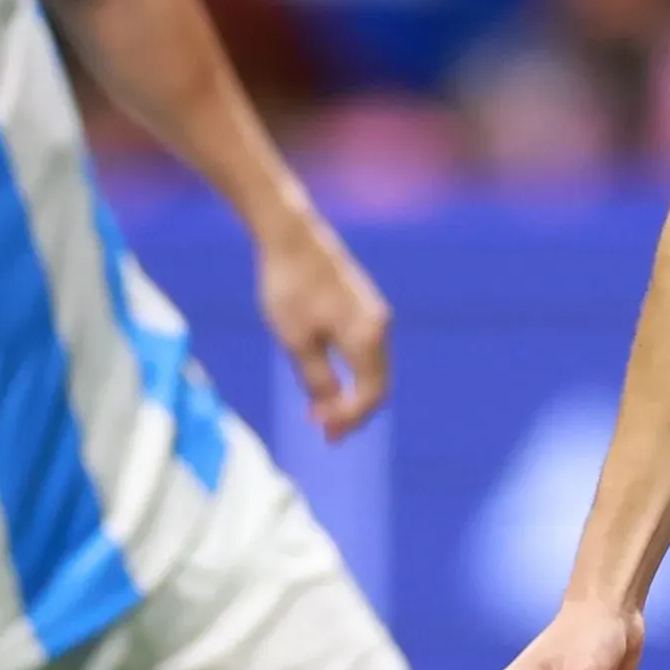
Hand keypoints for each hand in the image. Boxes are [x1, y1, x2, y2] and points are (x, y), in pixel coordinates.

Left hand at [257, 208, 390, 441]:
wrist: (291, 236)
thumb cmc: (290, 288)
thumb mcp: (296, 342)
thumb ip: (317, 380)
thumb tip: (330, 411)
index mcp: (367, 337)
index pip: (370, 395)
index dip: (349, 419)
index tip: (323, 433)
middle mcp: (379, 326)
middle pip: (377, 385)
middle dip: (352, 412)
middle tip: (324, 434)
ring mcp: (374, 314)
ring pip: (372, 369)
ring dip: (351, 393)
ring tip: (320, 412)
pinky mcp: (362, 306)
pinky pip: (365, 351)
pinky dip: (350, 373)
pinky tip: (326, 380)